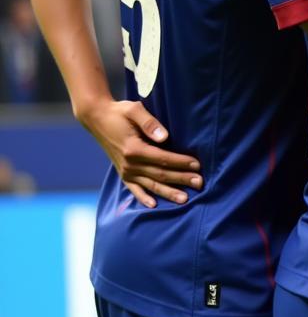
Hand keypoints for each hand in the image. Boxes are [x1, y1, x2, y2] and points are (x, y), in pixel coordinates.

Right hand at [77, 97, 201, 207]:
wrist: (97, 119)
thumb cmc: (120, 112)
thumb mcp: (134, 110)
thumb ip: (149, 123)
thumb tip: (164, 137)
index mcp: (133, 149)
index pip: (163, 159)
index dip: (181, 162)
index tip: (198, 165)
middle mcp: (129, 164)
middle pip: (160, 174)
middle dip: (181, 179)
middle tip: (200, 183)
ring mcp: (125, 171)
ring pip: (151, 185)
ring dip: (168, 192)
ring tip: (185, 198)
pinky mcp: (122, 173)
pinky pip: (134, 189)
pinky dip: (143, 198)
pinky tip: (154, 205)